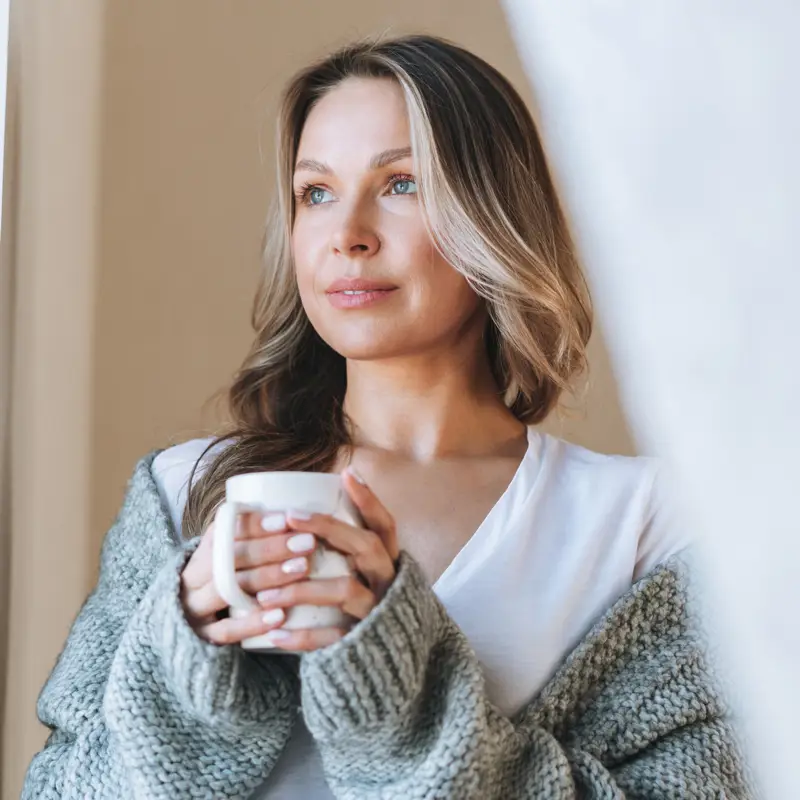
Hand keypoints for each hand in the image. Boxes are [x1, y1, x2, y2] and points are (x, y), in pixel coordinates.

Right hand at [180, 510, 316, 645]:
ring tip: (302, 568)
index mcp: (203, 550)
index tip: (287, 519)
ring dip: (267, 578)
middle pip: (231, 558)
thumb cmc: (223, 578)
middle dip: (271, 548)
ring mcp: (196, 607)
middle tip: (307, 542)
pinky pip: (226, 631)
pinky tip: (280, 616)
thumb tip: (296, 509)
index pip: (226, 530)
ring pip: (230, 589)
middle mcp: (195, 576)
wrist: (184, 621)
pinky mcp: (202, 636)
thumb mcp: (228, 554)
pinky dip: (252, 623)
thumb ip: (251, 536)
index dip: (255, 524)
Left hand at [255, 466, 399, 651]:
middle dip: (328, 528)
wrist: (386, 666)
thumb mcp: (365, 573)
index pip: (385, 524)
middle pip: (366, 547)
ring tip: (264, 593)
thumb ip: (348, 546)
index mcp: (389, 560)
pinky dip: (301, 637)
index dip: (369, 498)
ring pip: (345, 591)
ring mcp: (377, 613)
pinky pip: (331, 639)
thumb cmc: (364, 604)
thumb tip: (319, 500)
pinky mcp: (362, 645)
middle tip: (290, 518)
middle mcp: (388, 582)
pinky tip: (274, 633)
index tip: (346, 473)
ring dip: (302, 587)